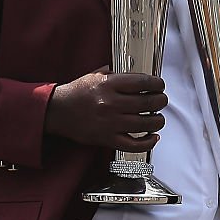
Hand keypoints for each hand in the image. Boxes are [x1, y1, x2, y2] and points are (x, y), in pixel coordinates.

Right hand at [44, 70, 166, 151]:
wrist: (57, 111)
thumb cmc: (77, 92)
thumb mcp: (96, 75)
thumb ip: (118, 75)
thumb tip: (139, 77)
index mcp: (109, 84)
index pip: (142, 83)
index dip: (157, 84)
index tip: (160, 85)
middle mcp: (111, 103)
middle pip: (147, 103)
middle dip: (160, 101)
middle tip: (162, 100)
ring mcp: (109, 123)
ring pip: (144, 124)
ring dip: (157, 121)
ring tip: (158, 117)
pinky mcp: (106, 139)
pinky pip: (132, 145)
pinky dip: (147, 142)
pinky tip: (153, 137)